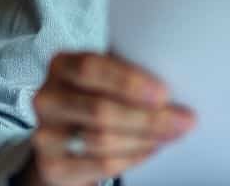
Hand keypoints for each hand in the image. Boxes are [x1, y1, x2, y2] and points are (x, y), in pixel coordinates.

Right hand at [25, 52, 195, 185]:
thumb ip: (131, 73)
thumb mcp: (108, 76)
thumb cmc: (99, 95)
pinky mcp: (52, 165)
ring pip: (101, 140)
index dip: (129, 82)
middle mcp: (47, 98)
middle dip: (149, 118)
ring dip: (145, 139)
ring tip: (171, 134)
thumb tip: (179, 85)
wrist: (68, 135)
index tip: (164, 94)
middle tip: (184, 120)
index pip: (91, 69)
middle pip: (100, 110)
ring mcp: (45, 133)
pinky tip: (151, 149)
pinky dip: (133, 157)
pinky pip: (100, 164)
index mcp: (62, 65)